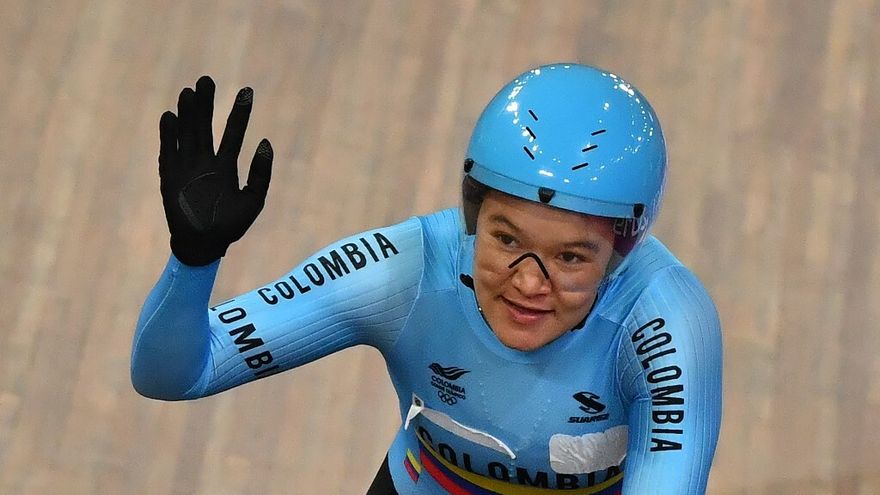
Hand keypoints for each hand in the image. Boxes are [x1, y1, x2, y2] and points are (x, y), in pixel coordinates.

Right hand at [158, 76, 272, 265]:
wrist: (204, 245)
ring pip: (187, 133)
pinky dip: (169, 135)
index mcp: (225, 166)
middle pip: (205, 125)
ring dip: (188, 113)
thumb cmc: (230, 226)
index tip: (248, 91)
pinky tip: (171, 117)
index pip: (233, 132)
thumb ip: (260, 173)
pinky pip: (169, 151)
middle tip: (207, 80)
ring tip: (189, 91)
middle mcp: (205, 162)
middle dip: (206, 104)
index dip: (240, 112)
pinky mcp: (170, 176)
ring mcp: (186, 167)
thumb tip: (265, 142)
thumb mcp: (254, 199)